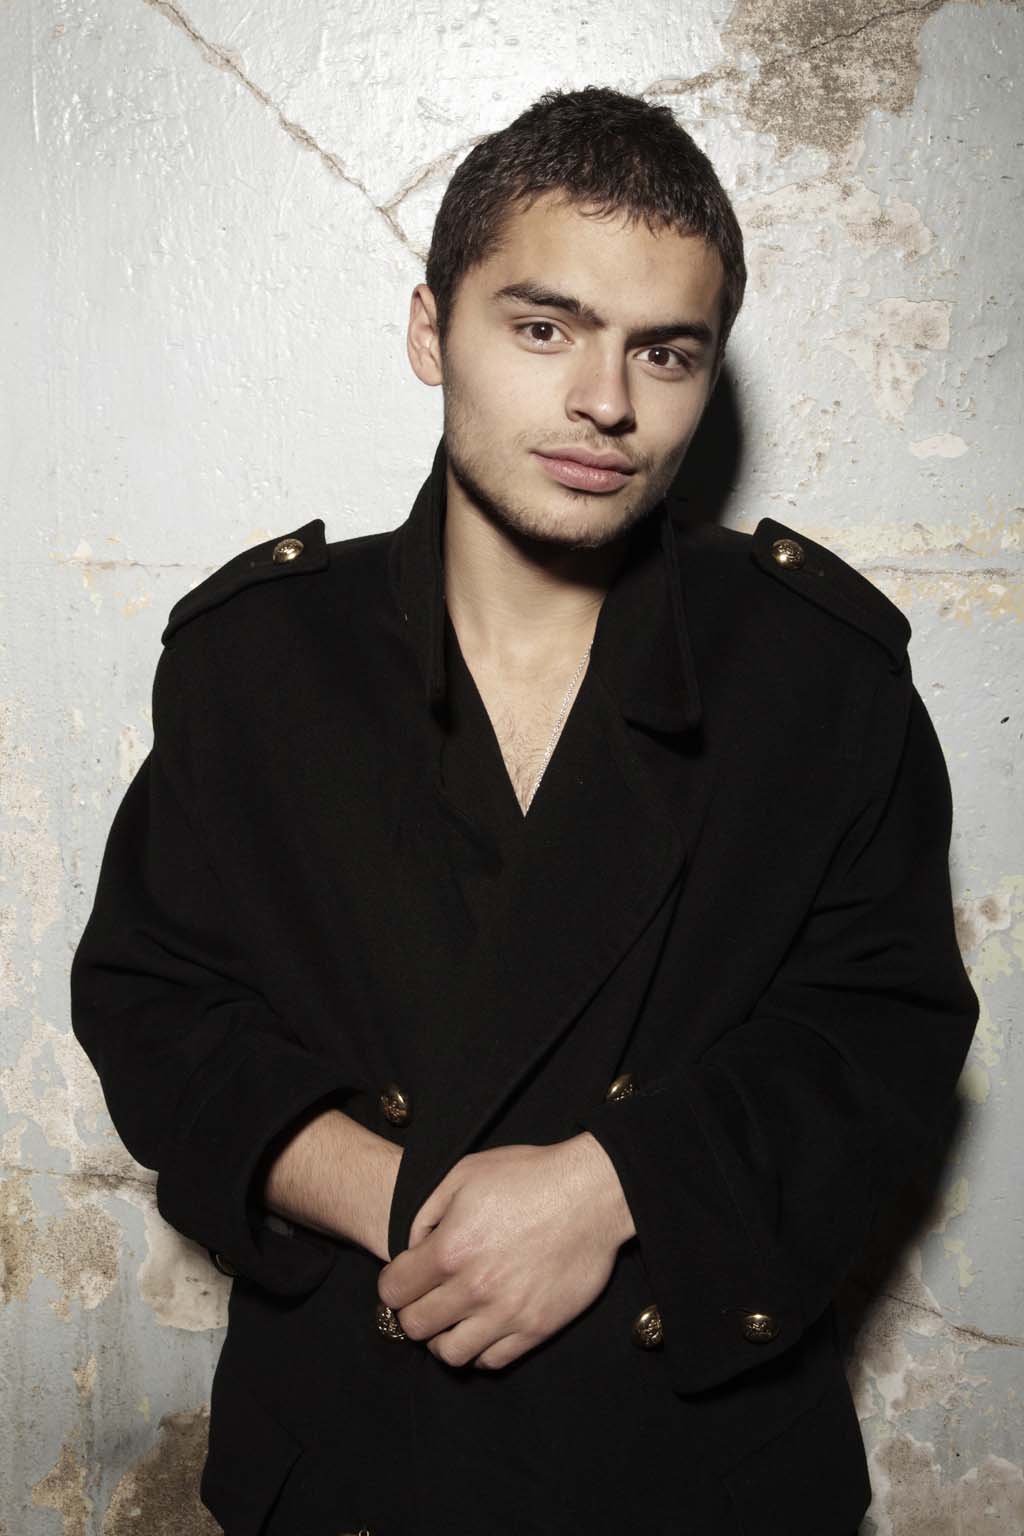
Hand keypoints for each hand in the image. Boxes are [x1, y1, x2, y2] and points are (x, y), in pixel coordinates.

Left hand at [376, 1133, 632, 1370]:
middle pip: (415, 1327)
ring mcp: (507, 1314)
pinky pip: (492, 1360)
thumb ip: (426, 1211)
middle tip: (425, 1297)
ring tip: (451, 1318)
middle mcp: (474, 1288)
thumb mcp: (465, 1172)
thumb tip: (412, 1245)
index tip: (404, 1277)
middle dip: (412, 1312)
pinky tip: (482, 1326)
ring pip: (450, 1354)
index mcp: (451, 1249)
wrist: (591, 1193)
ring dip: (442, 1338)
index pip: (393, 1291)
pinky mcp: (536, 1328)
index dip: (393, 1283)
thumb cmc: (529, 1176)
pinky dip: (479, 1350)